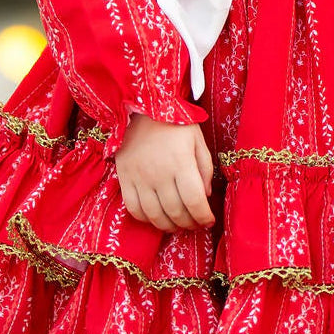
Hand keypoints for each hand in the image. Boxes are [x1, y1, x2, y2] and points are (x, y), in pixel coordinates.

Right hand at [114, 113, 215, 231]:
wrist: (142, 107)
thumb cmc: (174, 122)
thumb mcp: (197, 139)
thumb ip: (205, 167)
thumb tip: (205, 195)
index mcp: (181, 162)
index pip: (195, 201)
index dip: (204, 217)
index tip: (208, 221)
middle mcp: (159, 173)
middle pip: (176, 212)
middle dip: (189, 224)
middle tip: (194, 224)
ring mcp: (139, 177)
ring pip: (155, 215)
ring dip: (169, 226)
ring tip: (177, 224)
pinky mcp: (124, 177)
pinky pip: (133, 208)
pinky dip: (145, 219)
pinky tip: (155, 216)